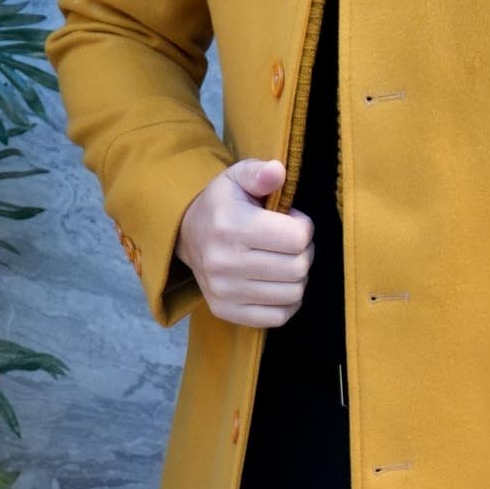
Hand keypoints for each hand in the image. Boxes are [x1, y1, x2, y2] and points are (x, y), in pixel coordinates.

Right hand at [176, 157, 314, 328]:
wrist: (185, 234)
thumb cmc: (223, 204)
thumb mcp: (237, 178)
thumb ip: (259, 172)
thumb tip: (277, 171)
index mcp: (230, 226)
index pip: (297, 238)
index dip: (303, 226)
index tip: (290, 220)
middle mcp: (224, 262)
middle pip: (298, 268)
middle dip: (303, 251)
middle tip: (288, 242)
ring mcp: (223, 291)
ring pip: (294, 293)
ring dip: (297, 277)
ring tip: (281, 260)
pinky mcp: (225, 311)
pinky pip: (279, 317)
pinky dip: (287, 301)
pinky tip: (277, 283)